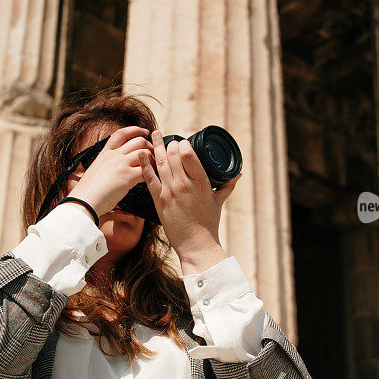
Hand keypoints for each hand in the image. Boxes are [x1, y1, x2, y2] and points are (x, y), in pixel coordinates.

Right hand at [69, 126, 154, 216]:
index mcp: (105, 153)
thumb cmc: (87, 191)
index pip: (121, 134)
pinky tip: (152, 178)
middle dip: (149, 145)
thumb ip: (105, 165)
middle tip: (154, 153)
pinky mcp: (127, 176)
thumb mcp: (95, 170)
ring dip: (153, 159)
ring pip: (144, 153)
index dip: (134, 130)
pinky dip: (152, 173)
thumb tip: (111, 168)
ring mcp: (121, 164)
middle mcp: (114, 156)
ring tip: (155, 167)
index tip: (144, 131)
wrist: (83, 201)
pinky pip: (145, 170)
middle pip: (138, 141)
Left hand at [138, 130, 240, 272]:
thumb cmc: (209, 223)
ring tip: (154, 135)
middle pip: (173, 155)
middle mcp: (185, 184)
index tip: (182, 142)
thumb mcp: (218, 201)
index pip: (188, 155)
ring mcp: (170, 192)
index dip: (183, 144)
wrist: (196, 244)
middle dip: (170, 144)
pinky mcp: (159, 200)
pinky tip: (142, 152)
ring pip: (161, 163)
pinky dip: (145, 164)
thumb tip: (237, 175)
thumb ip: (226, 186)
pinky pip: (149, 178)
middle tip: (169, 140)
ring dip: (157, 146)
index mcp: (201, 182)